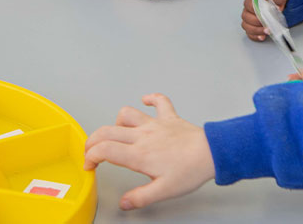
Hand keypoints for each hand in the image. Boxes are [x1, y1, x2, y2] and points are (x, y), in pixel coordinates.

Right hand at [84, 93, 214, 210]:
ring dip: (117, 122)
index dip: (90, 157)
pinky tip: (146, 101)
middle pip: (108, 131)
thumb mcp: (163, 191)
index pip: (104, 150)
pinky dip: (151, 99)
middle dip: (93, 141)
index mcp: (139, 155)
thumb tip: (124, 202)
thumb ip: (140, 197)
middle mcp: (144, 136)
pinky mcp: (170, 118)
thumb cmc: (190, 170)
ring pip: (128, 113)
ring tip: (116, 134)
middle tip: (92, 152)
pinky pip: (160, 101)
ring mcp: (156, 124)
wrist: (212, 153)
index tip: (90, 166)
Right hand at [241, 0, 288, 40]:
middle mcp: (251, 6)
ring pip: (247, 25)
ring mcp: (252, 16)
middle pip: (246, 16)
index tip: (266, 14)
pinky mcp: (255, 24)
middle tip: (267, 25)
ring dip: (256, 30)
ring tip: (267, 32)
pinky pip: (250, 32)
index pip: (250, 3)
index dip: (256, 10)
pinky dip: (255, 36)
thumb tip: (277, 6)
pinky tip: (262, 36)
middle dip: (256, 22)